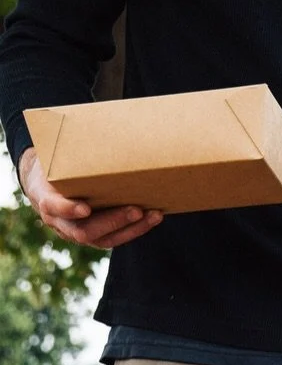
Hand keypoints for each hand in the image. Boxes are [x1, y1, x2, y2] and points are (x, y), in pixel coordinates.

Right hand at [18, 145, 161, 249]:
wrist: (46, 185)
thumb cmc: (54, 166)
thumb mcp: (52, 157)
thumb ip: (65, 150)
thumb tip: (95, 125)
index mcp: (45, 198)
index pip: (52, 207)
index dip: (67, 209)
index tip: (85, 208)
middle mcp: (60, 222)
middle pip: (84, 230)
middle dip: (113, 220)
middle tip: (136, 209)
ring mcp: (77, 232)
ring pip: (104, 239)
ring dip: (131, 228)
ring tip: (153, 214)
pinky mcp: (95, 236)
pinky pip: (116, 238)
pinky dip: (136, 228)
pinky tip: (153, 216)